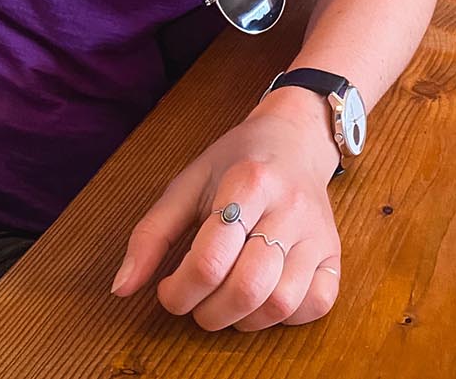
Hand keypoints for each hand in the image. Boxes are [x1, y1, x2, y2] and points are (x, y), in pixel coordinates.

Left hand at [110, 92, 342, 330]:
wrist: (296, 137)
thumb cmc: (237, 160)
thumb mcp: (188, 183)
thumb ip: (152, 233)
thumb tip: (122, 288)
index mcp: (248, 181)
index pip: (210, 258)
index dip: (179, 291)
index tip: (168, 288)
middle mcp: (288, 206)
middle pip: (248, 286)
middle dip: (209, 312)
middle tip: (197, 303)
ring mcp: (316, 230)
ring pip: (281, 301)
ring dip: (244, 319)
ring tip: (227, 302)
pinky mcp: (334, 250)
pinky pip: (317, 303)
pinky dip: (287, 317)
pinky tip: (265, 299)